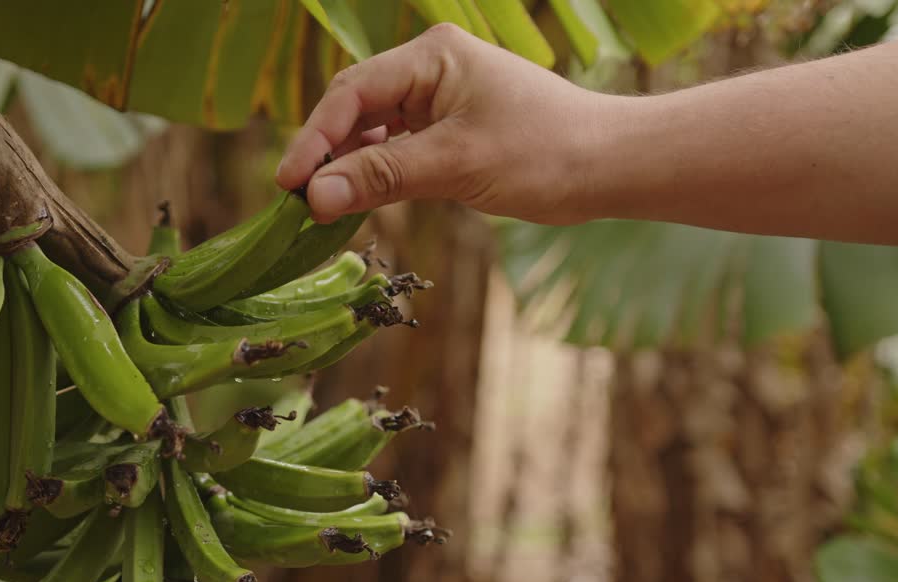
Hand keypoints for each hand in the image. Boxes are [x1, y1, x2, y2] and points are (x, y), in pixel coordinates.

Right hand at [274, 23, 606, 224]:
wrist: (608, 167)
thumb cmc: (544, 153)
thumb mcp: (456, 165)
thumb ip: (383, 177)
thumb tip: (316, 197)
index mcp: (433, 56)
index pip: (352, 92)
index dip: (314, 138)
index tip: (289, 183)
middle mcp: (430, 70)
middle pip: (355, 109)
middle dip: (326, 154)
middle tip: (297, 203)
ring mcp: (439, 100)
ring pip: (373, 133)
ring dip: (348, 168)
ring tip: (321, 208)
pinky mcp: (448, 131)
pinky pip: (396, 150)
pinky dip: (375, 176)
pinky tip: (356, 201)